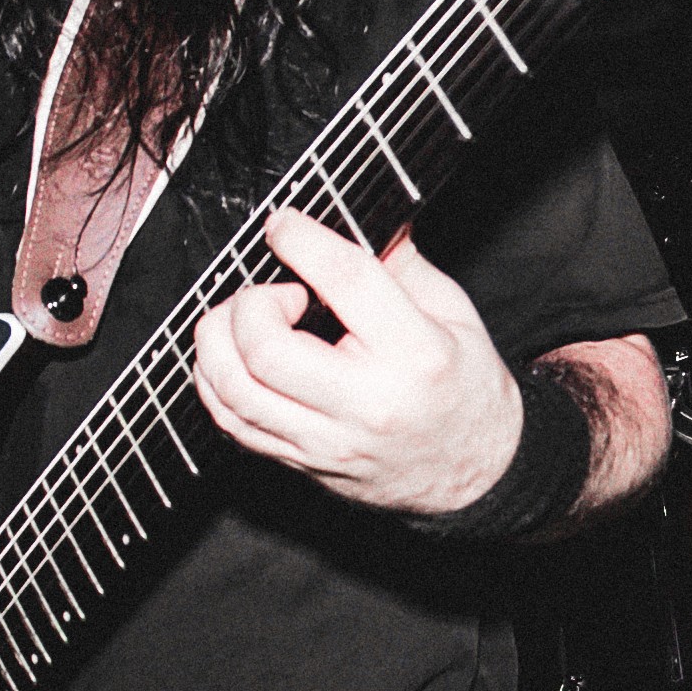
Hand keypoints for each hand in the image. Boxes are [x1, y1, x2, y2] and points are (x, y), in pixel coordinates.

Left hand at [193, 205, 521, 515]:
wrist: (474, 472)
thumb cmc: (466, 390)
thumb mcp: (453, 314)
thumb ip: (402, 264)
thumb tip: (359, 218)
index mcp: (417, 355)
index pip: (346, 282)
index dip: (303, 241)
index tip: (285, 225)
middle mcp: (367, 403)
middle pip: (266, 348)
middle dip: (251, 303)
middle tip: (278, 293)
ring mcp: (328, 440)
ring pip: (233, 389)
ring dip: (221, 340)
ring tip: (250, 322)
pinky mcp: (303, 461)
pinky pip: (232, 422)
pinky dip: (217, 380)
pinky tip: (236, 357)